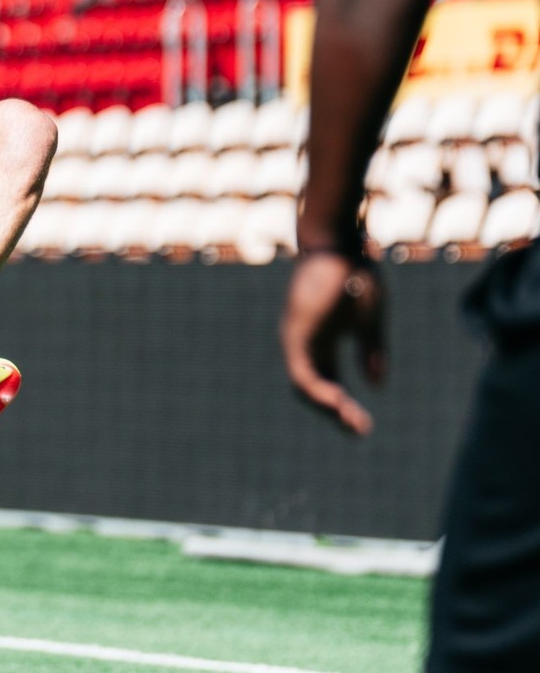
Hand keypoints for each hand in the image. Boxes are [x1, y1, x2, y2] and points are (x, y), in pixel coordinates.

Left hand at [279, 252, 385, 435]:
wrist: (343, 242)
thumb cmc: (357, 274)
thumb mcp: (371, 321)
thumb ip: (372, 352)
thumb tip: (376, 386)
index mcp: (321, 340)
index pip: (325, 381)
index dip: (343, 403)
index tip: (363, 424)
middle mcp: (304, 342)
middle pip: (312, 388)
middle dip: (335, 411)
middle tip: (359, 430)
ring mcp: (296, 337)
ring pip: (303, 385)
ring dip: (327, 406)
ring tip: (350, 422)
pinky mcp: (296, 332)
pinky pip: (301, 371)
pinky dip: (317, 390)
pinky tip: (336, 402)